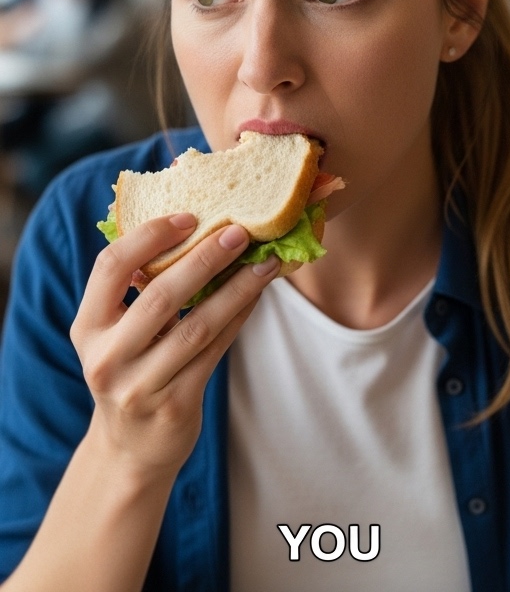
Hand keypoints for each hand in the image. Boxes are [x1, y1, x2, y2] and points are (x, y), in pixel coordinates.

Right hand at [69, 214, 279, 480]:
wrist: (131, 448)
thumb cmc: (132, 372)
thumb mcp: (117, 335)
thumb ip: (139, 293)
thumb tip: (195, 230)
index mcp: (88, 328)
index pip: (110, 268)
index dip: (149, 237)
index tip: (188, 217)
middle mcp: (107, 357)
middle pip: (161, 295)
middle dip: (205, 258)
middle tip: (240, 232)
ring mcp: (140, 385)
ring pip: (198, 325)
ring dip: (237, 289)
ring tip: (266, 262)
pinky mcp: (176, 403)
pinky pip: (216, 350)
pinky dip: (240, 318)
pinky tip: (258, 295)